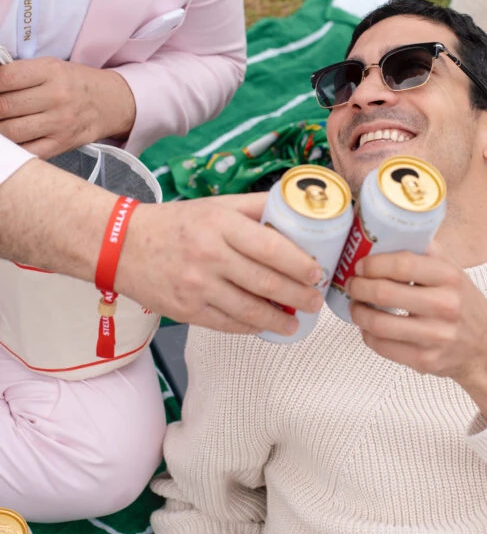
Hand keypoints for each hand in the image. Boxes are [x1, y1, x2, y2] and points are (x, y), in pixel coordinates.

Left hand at [0, 57, 135, 157]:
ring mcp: (60, 123)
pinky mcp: (61, 143)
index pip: (6, 77)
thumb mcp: (51, 67)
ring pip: (11, 131)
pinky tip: (10, 139)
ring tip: (1, 123)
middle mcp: (57, 96)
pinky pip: (26, 151)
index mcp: (51, 71)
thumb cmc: (75, 84)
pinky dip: (12, 147)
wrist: (109, 103)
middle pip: (5, 106)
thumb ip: (20, 74)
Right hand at [116, 192, 324, 335]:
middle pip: (265, 282)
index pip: (271, 248)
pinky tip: (265, 325)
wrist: (121, 246)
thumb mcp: (215, 206)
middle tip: (315, 301)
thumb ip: (255, 207)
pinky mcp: (186, 311)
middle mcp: (210, 256)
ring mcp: (197, 287)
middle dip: (298, 296)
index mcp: (220, 225)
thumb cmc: (176, 223)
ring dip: (279, 319)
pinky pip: (228, 324)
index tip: (317, 273)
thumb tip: (295, 209)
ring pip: (249, 310)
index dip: (299, 264)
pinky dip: (251, 327)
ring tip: (296, 321)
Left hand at [348, 246, 486, 422]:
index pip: (402, 263)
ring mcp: (436, 336)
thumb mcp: (454, 272)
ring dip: (358, 312)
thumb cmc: (463, 304)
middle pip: (384, 292)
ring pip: (379, 324)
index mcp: (450, 277)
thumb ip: (426, 252)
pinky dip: (367, 335)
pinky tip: (368, 327)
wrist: (485, 347)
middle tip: (353, 284)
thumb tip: (391, 231)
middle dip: (359, 286)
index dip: (373, 263)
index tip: (361, 264)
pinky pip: (382, 347)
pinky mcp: (425, 360)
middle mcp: (446, 306)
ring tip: (356, 305)